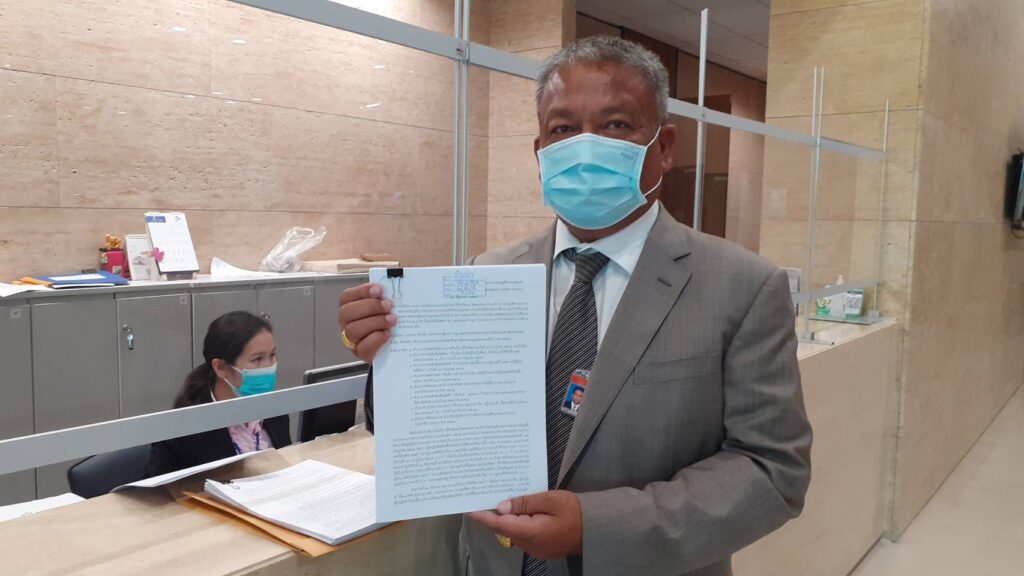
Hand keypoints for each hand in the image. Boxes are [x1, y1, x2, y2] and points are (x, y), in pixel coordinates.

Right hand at [338, 283, 396, 362]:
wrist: (396, 344)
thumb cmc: (389, 319)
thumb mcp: (388, 305)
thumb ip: (387, 296)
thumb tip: (397, 287)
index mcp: (350, 306)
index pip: (347, 296)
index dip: (362, 291)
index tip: (379, 289)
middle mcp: (347, 322)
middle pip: (348, 312)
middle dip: (370, 306)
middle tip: (388, 305)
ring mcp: (352, 339)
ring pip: (353, 330)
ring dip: (375, 322)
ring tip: (392, 320)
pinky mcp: (361, 353)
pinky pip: (362, 348)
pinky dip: (375, 339)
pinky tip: (387, 334)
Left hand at [466, 491, 582, 558]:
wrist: (599, 528)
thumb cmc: (576, 511)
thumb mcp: (550, 500)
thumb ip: (525, 502)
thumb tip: (502, 506)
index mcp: (530, 533)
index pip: (499, 525)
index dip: (483, 517)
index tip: (468, 508)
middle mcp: (530, 545)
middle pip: (505, 529)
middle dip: (496, 514)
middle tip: (486, 494)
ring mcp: (536, 549)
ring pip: (514, 531)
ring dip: (508, 517)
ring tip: (502, 498)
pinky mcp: (542, 547)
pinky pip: (524, 534)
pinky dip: (519, 522)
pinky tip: (519, 509)